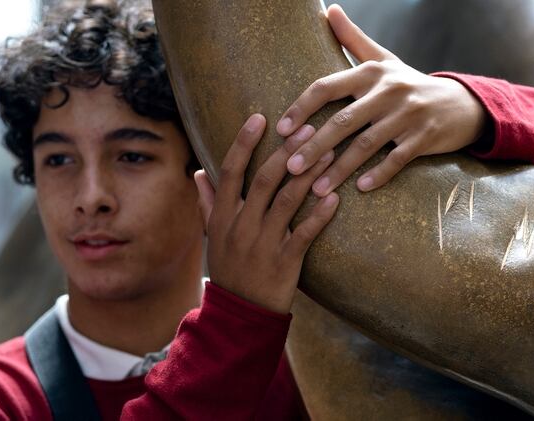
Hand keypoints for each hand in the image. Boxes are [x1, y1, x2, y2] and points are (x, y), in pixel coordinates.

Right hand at [195, 115, 338, 314]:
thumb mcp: (212, 237)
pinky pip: (304, 234)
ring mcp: (262, 245)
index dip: (244, 142)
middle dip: (287, 152)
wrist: (239, 315)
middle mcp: (241, 227)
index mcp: (222, 218)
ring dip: (309, 175)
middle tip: (308, 129)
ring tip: (329, 153)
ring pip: (287, 202)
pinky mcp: (285, 262)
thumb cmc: (230, 270)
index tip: (260, 117)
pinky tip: (335, 197)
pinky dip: (320, 215)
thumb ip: (208, 203)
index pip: (230, 172)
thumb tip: (198, 172)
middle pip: (263, 180)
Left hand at [276, 4, 485, 195]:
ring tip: (316, 189)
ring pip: (366, 145)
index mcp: (371, 73)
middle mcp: (387, 91)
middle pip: (342, 121)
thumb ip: (353, 39)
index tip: (281, 130)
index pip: (327, 87)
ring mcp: (407, 115)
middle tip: (290, 168)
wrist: (461, 104)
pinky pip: (397, 159)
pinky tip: (361, 189)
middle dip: (313, 146)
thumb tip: (328, 10)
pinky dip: (379, 174)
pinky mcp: (424, 137)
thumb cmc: (410, 84)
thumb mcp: (385, 60)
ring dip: (339, 169)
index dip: (301, 108)